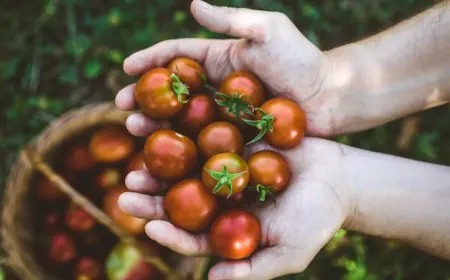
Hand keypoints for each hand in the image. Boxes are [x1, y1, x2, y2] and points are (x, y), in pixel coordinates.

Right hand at [115, 0, 352, 136]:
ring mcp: (226, 112)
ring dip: (156, 123)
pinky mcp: (237, 135)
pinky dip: (184, 146)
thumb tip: (192, 4)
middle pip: (173, 91)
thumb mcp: (269, 30)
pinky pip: (205, 140)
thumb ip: (231, 20)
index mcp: (222, 58)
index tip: (126, 68)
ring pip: (183, 118)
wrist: (332, 96)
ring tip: (133, 131)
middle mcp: (218, 85)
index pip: (178, 56)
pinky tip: (166, 156)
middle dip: (144, 97)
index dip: (151, 60)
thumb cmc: (303, 60)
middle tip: (120, 109)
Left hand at [118, 137, 349, 279]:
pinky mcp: (235, 141)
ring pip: (186, 165)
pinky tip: (169, 118)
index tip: (150, 228)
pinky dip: (187, 128)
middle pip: (179, 200)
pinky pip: (206, 135)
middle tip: (128, 188)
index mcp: (227, 227)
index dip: (169, 233)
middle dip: (152, 196)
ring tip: (137, 150)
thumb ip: (252, 268)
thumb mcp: (289, 251)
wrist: (340, 178)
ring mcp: (225, 168)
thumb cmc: (318, 219)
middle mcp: (219, 198)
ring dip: (161, 158)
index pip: (191, 235)